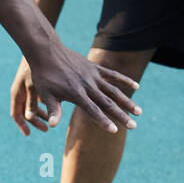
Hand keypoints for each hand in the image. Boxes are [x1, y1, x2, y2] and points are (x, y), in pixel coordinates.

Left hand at [13, 44, 139, 135]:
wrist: (48, 52)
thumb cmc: (44, 76)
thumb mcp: (46, 94)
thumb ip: (53, 109)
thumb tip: (52, 126)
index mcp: (76, 94)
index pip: (93, 111)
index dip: (104, 121)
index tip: (115, 130)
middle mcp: (88, 85)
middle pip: (108, 103)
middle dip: (122, 116)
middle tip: (134, 126)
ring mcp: (93, 76)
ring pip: (114, 91)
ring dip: (127, 102)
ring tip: (139, 112)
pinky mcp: (95, 68)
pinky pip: (113, 75)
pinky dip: (125, 80)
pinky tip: (136, 87)